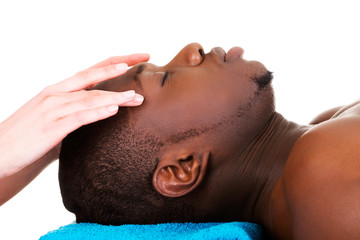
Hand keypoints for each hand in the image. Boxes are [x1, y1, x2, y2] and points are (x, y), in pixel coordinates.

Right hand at [0, 54, 148, 177]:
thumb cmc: (28, 136)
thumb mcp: (54, 117)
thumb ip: (76, 113)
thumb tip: (100, 114)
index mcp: (58, 90)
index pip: (90, 71)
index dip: (113, 62)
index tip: (135, 59)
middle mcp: (56, 94)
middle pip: (92, 75)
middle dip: (119, 67)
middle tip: (142, 61)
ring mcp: (52, 109)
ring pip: (89, 98)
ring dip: (115, 96)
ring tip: (136, 97)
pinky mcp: (51, 128)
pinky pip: (78, 117)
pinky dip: (97, 112)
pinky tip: (113, 109)